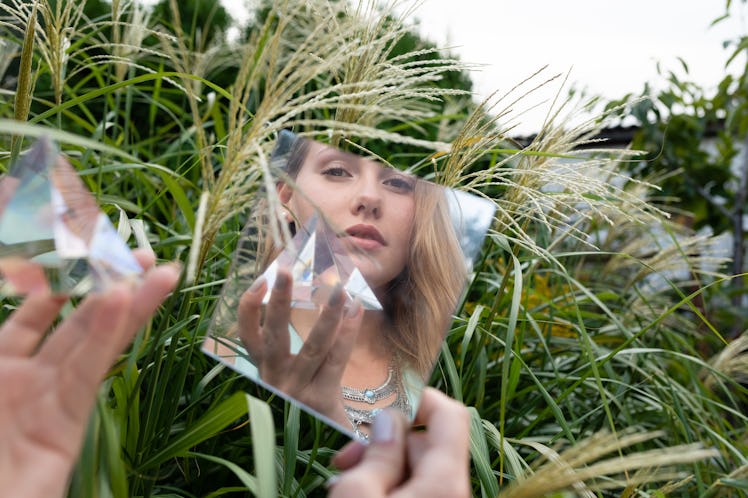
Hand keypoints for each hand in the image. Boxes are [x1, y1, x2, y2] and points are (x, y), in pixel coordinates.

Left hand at [0, 252, 179, 497]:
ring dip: (127, 302)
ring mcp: (48, 398)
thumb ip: (8, 334)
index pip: (34, 308)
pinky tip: (124, 303)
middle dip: (110, 284)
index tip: (88, 245)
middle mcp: (26, 374)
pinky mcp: (66, 425)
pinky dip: (107, 336)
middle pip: (76, 320)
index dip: (59, 276)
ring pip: (93, 341)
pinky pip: (87, 372)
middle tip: (145, 255)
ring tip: (162, 271)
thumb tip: (18, 280)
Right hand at [238, 269, 362, 426]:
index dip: (250, 306)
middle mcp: (274, 379)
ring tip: (339, 287)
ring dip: (327, 315)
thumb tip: (287, 300)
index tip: (261, 279)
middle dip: (277, 300)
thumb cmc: (306, 409)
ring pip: (311, 346)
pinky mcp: (321, 400)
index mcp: (262, 371)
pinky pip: (335, 360)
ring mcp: (297, 391)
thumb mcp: (288, 383)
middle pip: (272, 334)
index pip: (246, 334)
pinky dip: (347, 334)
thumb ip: (288, 351)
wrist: (321, 452)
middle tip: (284, 268)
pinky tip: (356, 311)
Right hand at [328, 388, 470, 497]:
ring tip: (344, 481)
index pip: (450, 415)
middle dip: (384, 442)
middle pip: (426, 443)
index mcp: (445, 481)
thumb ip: (377, 452)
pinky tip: (359, 492)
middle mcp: (454, 492)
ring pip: (416, 468)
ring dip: (380, 467)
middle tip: (346, 458)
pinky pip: (414, 490)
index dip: (419, 399)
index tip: (383, 404)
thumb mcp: (357, 494)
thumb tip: (389, 420)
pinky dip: (387, 486)